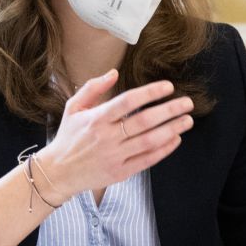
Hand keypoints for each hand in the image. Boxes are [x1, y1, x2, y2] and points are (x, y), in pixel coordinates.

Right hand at [34, 70, 192, 197]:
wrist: (58, 172)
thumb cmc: (68, 138)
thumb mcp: (73, 108)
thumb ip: (93, 88)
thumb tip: (113, 73)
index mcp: (96, 119)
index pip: (128, 101)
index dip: (150, 93)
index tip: (168, 87)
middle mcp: (107, 137)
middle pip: (144, 121)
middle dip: (169, 110)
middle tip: (187, 103)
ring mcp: (114, 156)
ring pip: (149, 141)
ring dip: (172, 129)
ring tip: (187, 120)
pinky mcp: (120, 172)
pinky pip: (147, 160)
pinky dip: (164, 150)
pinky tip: (176, 139)